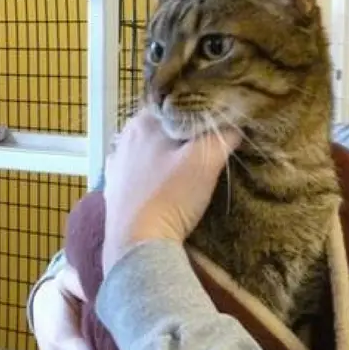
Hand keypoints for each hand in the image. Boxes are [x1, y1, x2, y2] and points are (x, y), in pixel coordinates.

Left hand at [102, 108, 240, 272]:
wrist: (138, 245)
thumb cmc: (171, 197)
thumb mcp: (206, 161)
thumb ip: (223, 136)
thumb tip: (235, 123)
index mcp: (143, 121)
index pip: (175, 104)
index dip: (197, 113)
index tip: (215, 124)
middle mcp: (124, 137)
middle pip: (161, 127)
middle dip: (182, 136)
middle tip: (206, 148)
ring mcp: (115, 164)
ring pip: (148, 150)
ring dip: (166, 156)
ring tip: (186, 170)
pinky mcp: (112, 190)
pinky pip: (137, 173)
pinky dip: (151, 176)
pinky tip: (163, 187)